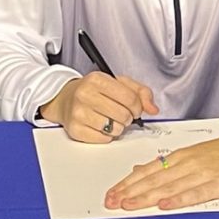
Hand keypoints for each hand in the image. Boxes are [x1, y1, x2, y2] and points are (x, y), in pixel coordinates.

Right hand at [42, 73, 158, 143]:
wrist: (65, 99)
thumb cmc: (94, 91)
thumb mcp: (118, 83)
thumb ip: (140, 92)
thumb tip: (153, 109)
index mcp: (97, 79)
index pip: (130, 98)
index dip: (137, 107)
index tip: (135, 108)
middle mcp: (85, 94)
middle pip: (123, 115)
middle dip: (128, 117)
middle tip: (121, 114)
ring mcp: (78, 113)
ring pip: (114, 129)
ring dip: (118, 127)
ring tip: (111, 120)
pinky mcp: (75, 129)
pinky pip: (103, 139)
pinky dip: (107, 136)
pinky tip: (101, 126)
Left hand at [104, 128, 218, 211]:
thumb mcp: (192, 154)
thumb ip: (166, 164)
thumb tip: (139, 170)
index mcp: (180, 157)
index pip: (147, 171)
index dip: (127, 183)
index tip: (111, 195)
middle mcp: (187, 164)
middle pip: (153, 180)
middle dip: (130, 192)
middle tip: (111, 203)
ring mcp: (203, 174)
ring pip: (169, 187)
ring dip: (147, 197)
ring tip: (128, 206)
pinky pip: (195, 193)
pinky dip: (178, 200)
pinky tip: (164, 205)